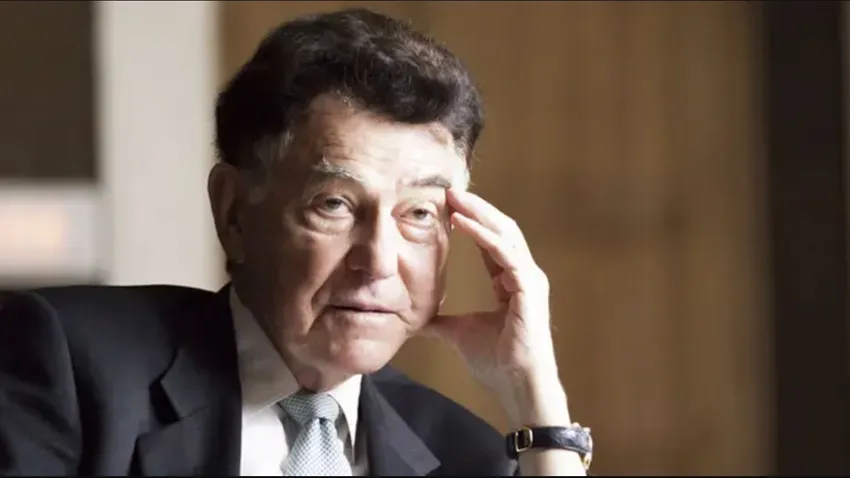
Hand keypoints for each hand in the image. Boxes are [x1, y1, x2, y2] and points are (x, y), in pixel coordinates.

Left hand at [426, 188, 568, 426]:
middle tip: (449, 191)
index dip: (472, 221)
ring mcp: (529, 279)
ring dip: (479, 213)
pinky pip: (505, 252)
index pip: (491, 241)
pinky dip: (484, 234)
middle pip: (500, 229)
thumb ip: (439, 322)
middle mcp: (523, 275)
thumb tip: (413, 320)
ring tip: (454, 198)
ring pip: (505, 233)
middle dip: (475, 209)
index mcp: (510, 281)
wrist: (516, 384)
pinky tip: (463, 222)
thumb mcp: (459, 334)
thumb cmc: (497, 361)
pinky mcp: (528, 287)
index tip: (447, 207)